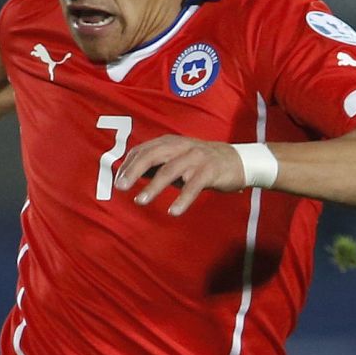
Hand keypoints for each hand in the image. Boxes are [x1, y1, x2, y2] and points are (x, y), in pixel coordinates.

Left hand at [114, 135, 247, 214]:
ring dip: (153, 186)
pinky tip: (173, 212)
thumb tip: (127, 174)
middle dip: (134, 171)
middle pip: (152, 155)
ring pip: (170, 170)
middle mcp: (181, 146)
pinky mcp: (210, 171)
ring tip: (140, 201)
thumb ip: (155, 165)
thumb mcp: (176, 159)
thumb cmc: (201, 163)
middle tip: (121, 187)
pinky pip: (193, 186)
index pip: (143, 150)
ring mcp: (196, 157)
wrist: (238, 161)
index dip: (128, 165)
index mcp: (170, 142)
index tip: (117, 181)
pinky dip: (182, 199)